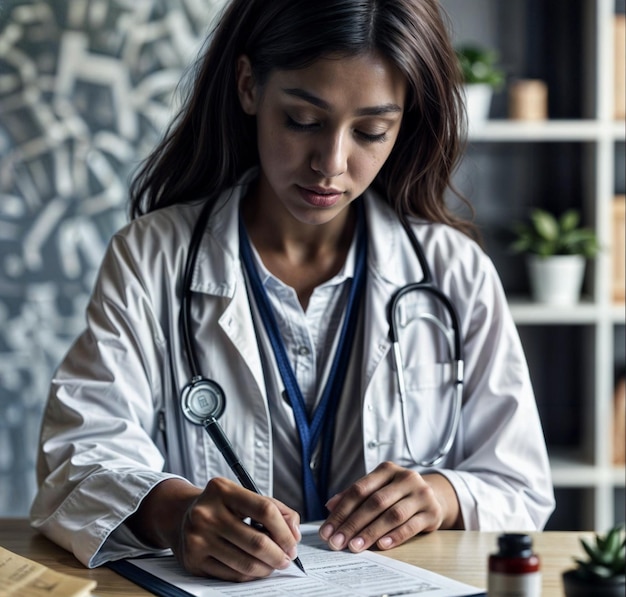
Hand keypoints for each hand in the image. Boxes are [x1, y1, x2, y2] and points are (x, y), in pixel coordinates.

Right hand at [129, 477, 300, 581]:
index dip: (284, 530)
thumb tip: (294, 533)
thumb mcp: (244, 496)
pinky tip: (257, 569)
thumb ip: (275, 508)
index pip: (264, 509)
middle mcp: (206, 512)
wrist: (180, 516)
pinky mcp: (193, 561)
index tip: (294, 542)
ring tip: (275, 565)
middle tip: (288, 559)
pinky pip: (232, 574)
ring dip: (267, 568)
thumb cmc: (222, 506)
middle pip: (256, 541)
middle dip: (279, 555)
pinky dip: (250, 575)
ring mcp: (197, 538)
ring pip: (245, 562)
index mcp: (222, 489)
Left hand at [318, 462, 460, 552]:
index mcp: (387, 470)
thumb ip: (355, 495)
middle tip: (337, 542)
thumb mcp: (378, 488)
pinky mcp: (432, 512)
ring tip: (355, 546)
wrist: (435, 496)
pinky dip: (394, 536)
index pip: (359, 489)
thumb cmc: (398, 494)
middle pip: (374, 502)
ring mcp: (421, 494)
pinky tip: (381, 546)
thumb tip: (330, 506)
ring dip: (371, 532)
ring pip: (392, 515)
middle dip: (353, 524)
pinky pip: (411, 526)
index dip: (341, 510)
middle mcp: (405, 478)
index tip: (328, 530)